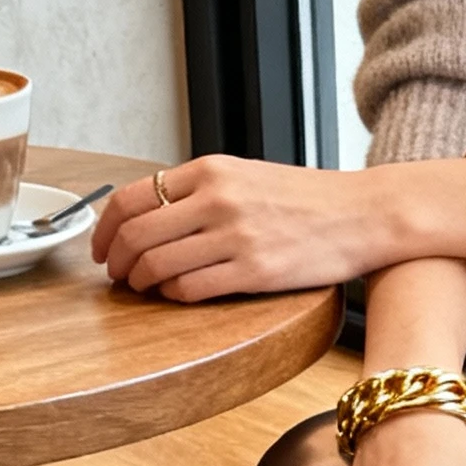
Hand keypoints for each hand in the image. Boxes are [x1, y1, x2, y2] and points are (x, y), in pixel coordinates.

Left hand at [92, 156, 378, 299]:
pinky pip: (190, 289)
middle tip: (117, 275)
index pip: (131, 197)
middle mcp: (217, 199)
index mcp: (210, 170)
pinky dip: (172, 295)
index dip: (104, 229)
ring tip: (145, 287)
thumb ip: (198, 190)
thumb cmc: (307, 200)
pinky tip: (177, 293)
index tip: (102, 248)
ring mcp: (235, 236)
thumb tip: (148, 217)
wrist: (363, 214)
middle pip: (135, 235)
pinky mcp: (254, 272)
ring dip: (141, 282)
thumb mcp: (246, 175)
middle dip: (116, 261)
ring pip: (157, 265)